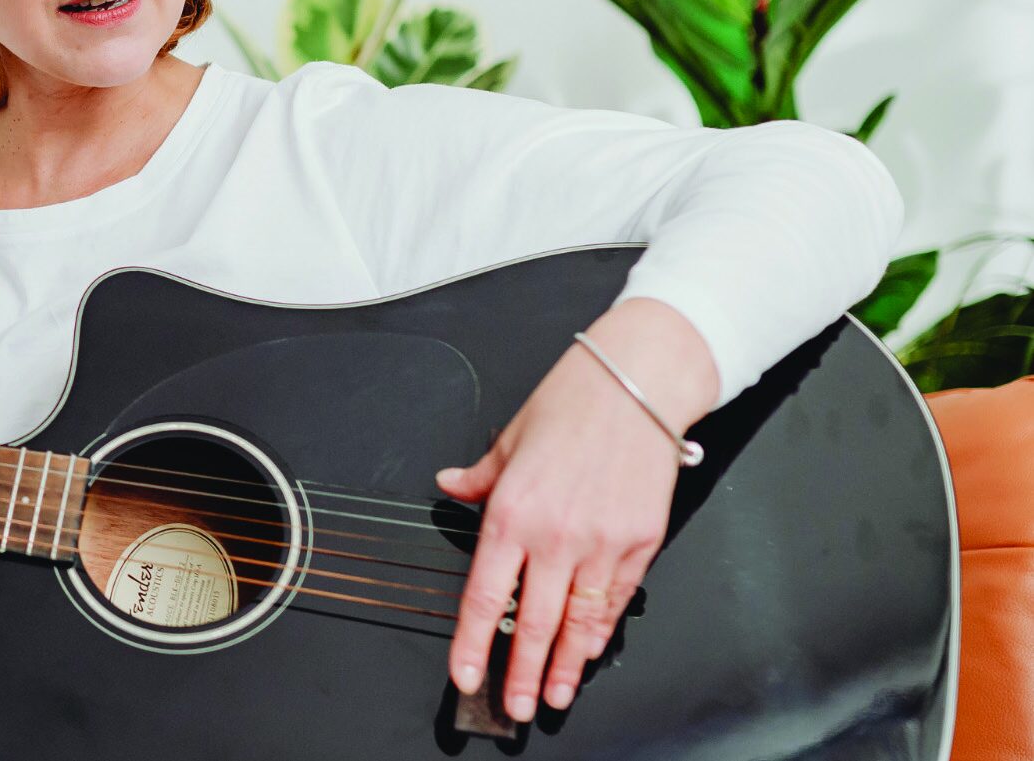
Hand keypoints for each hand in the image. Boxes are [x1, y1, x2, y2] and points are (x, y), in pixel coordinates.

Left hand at [434, 298, 716, 722]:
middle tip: (512, 707)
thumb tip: (450, 486)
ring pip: (578, 621)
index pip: (483, 593)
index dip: (472, 642)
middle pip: (531, 621)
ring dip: (564, 665)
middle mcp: (555, 534)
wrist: (638, 384)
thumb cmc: (573, 402)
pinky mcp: (641, 542)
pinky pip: (617, 599)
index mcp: (512, 511)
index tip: (466, 675)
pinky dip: (602, 630)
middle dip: (519, 672)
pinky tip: (590, 651)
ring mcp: (601, 542)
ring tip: (552, 695)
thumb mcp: (510, 437)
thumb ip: (480, 476)